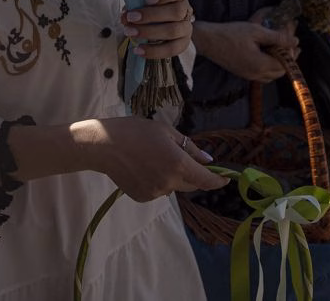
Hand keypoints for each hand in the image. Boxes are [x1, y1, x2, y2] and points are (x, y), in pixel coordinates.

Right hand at [74, 116, 227, 201]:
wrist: (104, 146)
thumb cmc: (137, 131)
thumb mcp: (167, 131)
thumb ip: (190, 148)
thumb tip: (208, 161)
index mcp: (178, 165)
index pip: (206, 180)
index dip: (218, 180)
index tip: (225, 178)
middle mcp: (170, 183)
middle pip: (191, 184)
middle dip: (193, 174)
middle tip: (180, 157)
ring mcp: (156, 193)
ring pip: (174, 187)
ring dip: (173, 177)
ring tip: (154, 158)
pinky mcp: (143, 198)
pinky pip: (159, 190)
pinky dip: (158, 181)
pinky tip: (143, 168)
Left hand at [121, 0, 192, 59]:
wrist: (164, 23)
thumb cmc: (153, 6)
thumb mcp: (145, 0)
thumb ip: (136, 4)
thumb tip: (125, 17)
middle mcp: (187, 9)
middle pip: (176, 12)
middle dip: (151, 15)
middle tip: (131, 17)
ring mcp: (187, 27)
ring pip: (173, 31)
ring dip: (149, 32)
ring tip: (130, 32)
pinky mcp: (183, 44)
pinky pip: (171, 49)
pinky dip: (153, 51)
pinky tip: (138, 50)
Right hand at [191, 6, 297, 82]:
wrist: (208, 41)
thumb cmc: (231, 33)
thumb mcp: (256, 31)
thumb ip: (277, 38)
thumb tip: (295, 41)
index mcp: (260, 64)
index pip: (285, 65)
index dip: (292, 56)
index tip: (295, 44)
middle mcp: (255, 74)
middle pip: (279, 73)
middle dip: (287, 61)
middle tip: (291, 47)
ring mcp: (248, 75)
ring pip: (271, 76)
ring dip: (278, 66)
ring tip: (281, 51)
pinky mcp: (242, 73)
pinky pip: (261, 75)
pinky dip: (268, 68)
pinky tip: (267, 56)